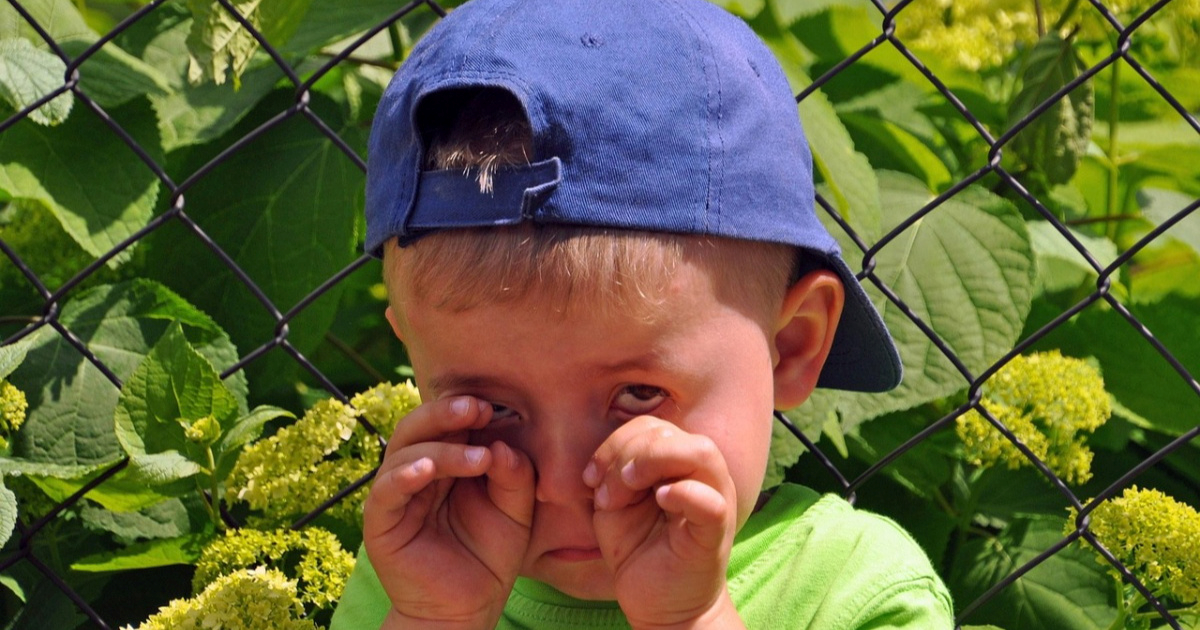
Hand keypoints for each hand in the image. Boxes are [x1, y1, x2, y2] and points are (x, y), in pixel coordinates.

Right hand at [363, 396, 534, 627]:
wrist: (468, 608)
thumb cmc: (489, 556)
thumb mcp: (516, 511)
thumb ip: (514, 476)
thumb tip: (500, 445)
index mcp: (445, 464)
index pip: (446, 424)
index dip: (466, 410)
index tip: (495, 405)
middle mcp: (415, 473)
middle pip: (418, 427)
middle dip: (446, 413)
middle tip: (477, 408)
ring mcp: (396, 497)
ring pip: (404, 453)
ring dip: (441, 448)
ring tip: (479, 458)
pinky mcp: (381, 524)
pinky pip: (385, 492)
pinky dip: (403, 475)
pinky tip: (425, 469)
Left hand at [584, 417, 744, 628]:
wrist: (660, 603)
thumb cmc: (639, 548)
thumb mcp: (617, 504)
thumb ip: (614, 473)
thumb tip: (608, 459)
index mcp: (678, 463)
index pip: (651, 427)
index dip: (615, 442)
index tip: (590, 477)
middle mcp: (702, 474)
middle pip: (670, 433)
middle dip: (627, 454)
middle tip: (606, 493)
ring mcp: (716, 499)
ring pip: (699, 452)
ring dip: (651, 463)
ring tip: (626, 492)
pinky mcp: (717, 532)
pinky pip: (711, 501)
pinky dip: (685, 493)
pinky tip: (660, 500)